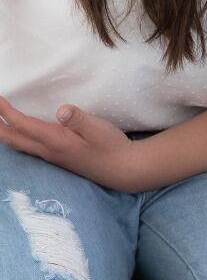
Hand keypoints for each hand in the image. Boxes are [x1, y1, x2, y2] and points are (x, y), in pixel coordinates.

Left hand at [0, 97, 140, 190]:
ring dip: (4, 133)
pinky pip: (28, 148)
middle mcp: (48, 151)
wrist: (122, 170)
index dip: (5, 112)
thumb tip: (61, 110)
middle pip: (13, 139)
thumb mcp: (98, 129)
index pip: (22, 125)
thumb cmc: (112, 147)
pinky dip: (16, 138)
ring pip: (19, 145)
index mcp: (55, 141)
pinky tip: (20, 133)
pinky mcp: (58, 158)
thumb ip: (79, 119)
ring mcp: (52, 156)